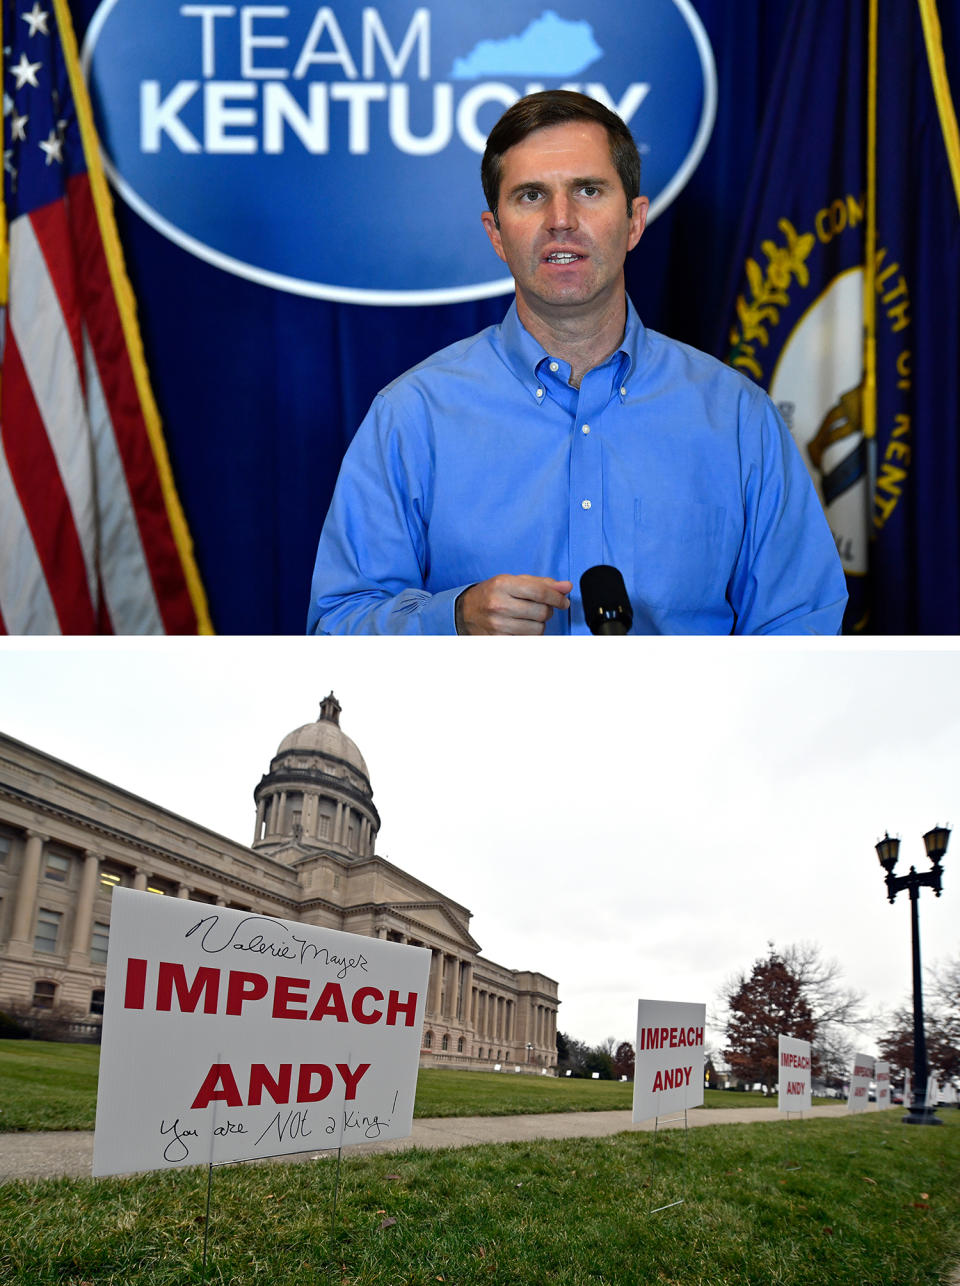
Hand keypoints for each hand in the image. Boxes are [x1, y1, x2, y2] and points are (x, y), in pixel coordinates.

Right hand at [456, 575, 572, 634]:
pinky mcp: (498, 640)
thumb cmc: (493, 594)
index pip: (540, 592)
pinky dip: (530, 635)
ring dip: (539, 625)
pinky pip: (528, 640)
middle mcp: (499, 605)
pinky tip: (521, 627)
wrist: (466, 612)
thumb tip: (566, 587)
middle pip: (542, 612)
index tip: (563, 601)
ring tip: (528, 618)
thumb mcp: (514, 581)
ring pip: (538, 629)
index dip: (557, 598)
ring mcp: (498, 625)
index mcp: (503, 584)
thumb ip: (542, 583)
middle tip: (539, 608)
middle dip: (547, 611)